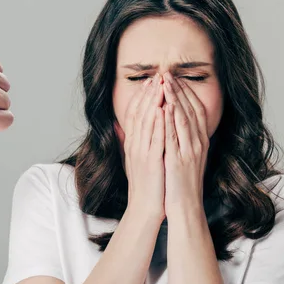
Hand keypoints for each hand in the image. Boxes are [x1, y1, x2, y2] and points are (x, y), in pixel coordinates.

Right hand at [116, 73, 165, 220]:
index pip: (135, 114)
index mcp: (132, 143)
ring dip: (153, 102)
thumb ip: (129, 142)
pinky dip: (159, 122)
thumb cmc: (144, 184)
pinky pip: (155, 137)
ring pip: (146, 121)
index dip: (141, 96)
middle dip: (148, 93)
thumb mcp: (135, 159)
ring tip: (160, 86)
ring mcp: (142, 152)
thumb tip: (120, 127)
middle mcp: (134, 145)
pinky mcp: (151, 160)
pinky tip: (164, 109)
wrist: (145, 207)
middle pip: (140, 113)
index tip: (149, 82)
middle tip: (156, 76)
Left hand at [162, 72, 208, 213]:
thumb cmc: (182, 183)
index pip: (196, 109)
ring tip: (165, 83)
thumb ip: (183, 139)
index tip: (175, 78)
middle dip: (179, 89)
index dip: (186, 92)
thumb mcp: (187, 157)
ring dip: (175, 99)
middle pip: (191, 109)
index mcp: (200, 141)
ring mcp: (190, 151)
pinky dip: (171, 120)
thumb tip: (174, 121)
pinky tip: (165, 107)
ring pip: (184, 119)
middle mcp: (198, 143)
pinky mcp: (179, 160)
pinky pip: (175, 136)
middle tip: (168, 74)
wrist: (186, 207)